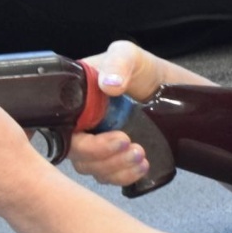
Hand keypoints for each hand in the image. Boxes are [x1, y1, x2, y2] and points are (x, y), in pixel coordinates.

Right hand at [67, 40, 168, 186]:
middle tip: (134, 148)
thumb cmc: (140, 69)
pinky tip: (142, 167)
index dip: (87, 145)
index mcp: (74, 103)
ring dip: (118, 169)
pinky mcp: (112, 157)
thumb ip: (118, 64)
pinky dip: (125, 176)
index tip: (119, 137)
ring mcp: (95, 144)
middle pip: (79, 157)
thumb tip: (109, 85)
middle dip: (107, 158)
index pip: (66, 132)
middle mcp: (80, 126)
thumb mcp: (128, 56)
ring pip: (93, 170)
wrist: (165, 87)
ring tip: (141, 156)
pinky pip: (108, 177)